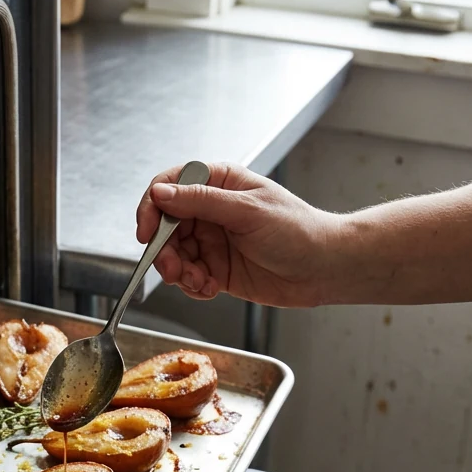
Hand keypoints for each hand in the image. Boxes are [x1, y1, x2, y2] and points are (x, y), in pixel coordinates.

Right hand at [135, 162, 340, 307]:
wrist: (325, 269)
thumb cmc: (298, 230)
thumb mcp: (247, 211)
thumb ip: (201, 201)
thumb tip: (161, 194)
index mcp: (219, 183)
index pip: (170, 186)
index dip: (152, 208)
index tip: (146, 232)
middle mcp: (211, 211)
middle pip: (165, 226)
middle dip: (164, 250)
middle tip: (173, 269)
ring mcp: (213, 241)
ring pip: (174, 255)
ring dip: (179, 272)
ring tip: (199, 281)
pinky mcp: (216, 269)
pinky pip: (188, 278)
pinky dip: (193, 286)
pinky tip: (210, 288)